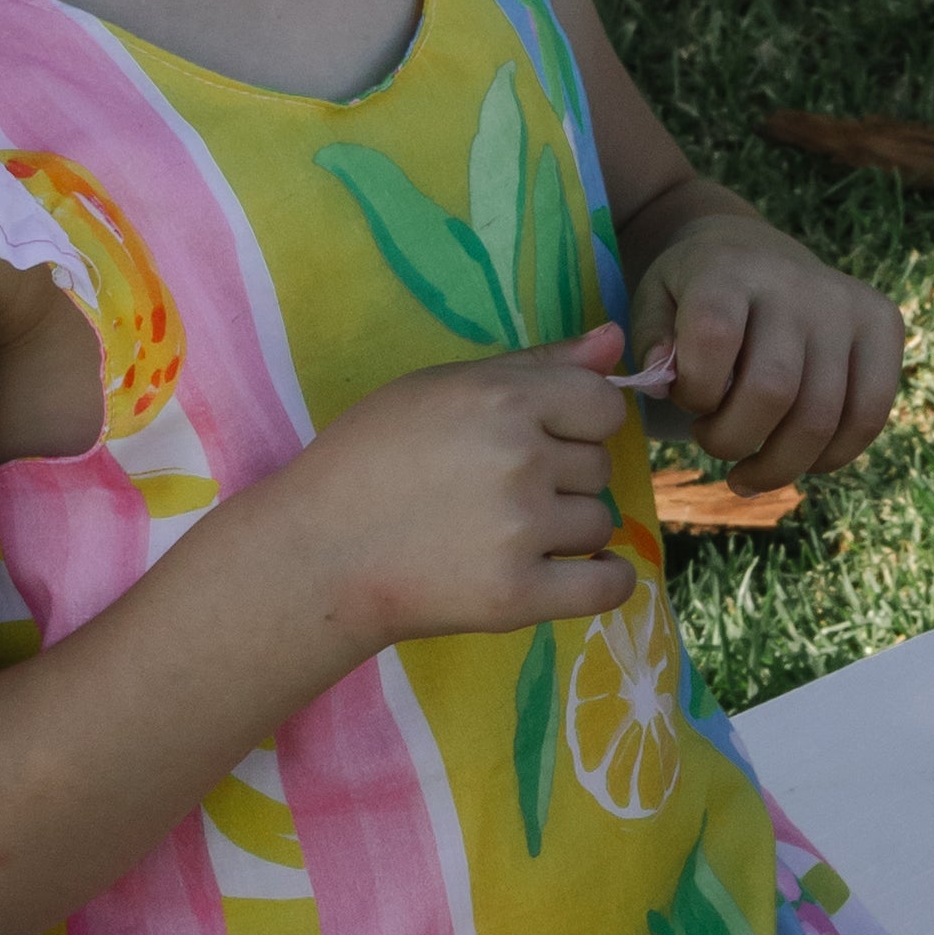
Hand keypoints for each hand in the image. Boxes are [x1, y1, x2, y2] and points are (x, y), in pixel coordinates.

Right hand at [261, 325, 638, 651]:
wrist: (318, 552)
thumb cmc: (371, 458)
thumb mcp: (440, 387)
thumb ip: (535, 363)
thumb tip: (615, 340)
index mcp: (502, 399)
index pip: (604, 405)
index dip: (579, 423)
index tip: (542, 439)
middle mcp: (520, 459)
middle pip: (599, 466)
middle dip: (563, 477)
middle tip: (501, 490)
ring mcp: (522, 530)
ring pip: (599, 523)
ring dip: (567, 530)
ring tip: (505, 531)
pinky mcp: (519, 594)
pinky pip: (607, 588)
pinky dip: (604, 581)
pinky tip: (580, 572)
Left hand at [629, 211, 902, 480]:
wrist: (755, 252)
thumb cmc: (697, 291)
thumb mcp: (655, 300)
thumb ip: (649, 339)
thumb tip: (664, 378)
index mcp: (731, 269)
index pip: (714, 338)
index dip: (694, 390)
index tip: (686, 397)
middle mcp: (796, 283)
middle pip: (772, 390)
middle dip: (732, 441)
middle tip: (712, 440)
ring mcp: (846, 305)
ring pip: (820, 418)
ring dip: (778, 465)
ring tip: (750, 468)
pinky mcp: (884, 326)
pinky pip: (869, 416)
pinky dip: (831, 457)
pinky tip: (799, 461)